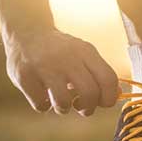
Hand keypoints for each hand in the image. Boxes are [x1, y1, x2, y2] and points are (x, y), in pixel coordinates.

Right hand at [2, 27, 117, 115]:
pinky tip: (42, 94)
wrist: (27, 32)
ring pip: (63, 103)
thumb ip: (100, 73)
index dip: (109, 98)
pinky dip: (43, 105)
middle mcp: (67, 58)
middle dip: (88, 108)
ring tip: (60, 101)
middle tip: (81, 107)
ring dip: (64, 108)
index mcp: (86, 52)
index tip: (102, 103)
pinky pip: (40, 105)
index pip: (108, 79)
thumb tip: (117, 96)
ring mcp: (44, 67)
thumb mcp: (84, 54)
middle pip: (89, 94)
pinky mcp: (25, 76)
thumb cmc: (61, 50)